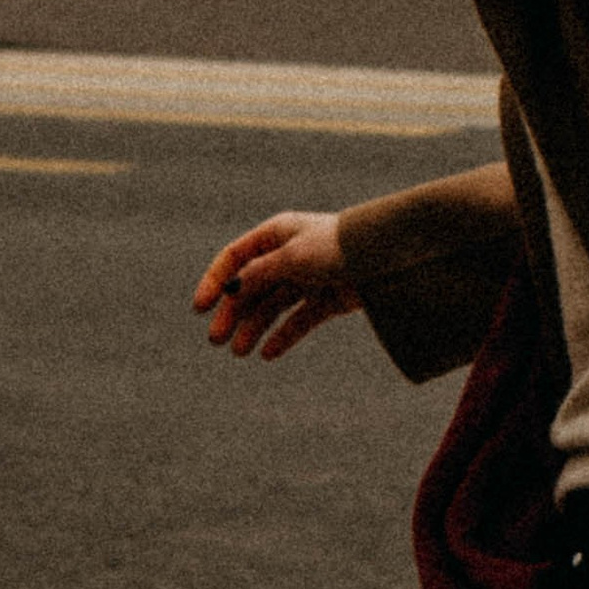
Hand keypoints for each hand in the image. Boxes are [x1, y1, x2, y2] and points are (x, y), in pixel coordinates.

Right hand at [192, 212, 360, 362]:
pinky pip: (299, 320)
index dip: (216, 281)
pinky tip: (267, 354)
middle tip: (216, 340)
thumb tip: (234, 288)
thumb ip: (259, 274)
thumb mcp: (292, 257)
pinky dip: (283, 336)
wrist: (388, 257)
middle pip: (251, 286)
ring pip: (272, 306)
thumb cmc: (337, 246)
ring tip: (240, 352)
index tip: (199, 308)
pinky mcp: (328, 299)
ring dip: (253, 328)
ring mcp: (309, 278)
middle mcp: (290, 255)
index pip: (236, 258)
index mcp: (277, 234)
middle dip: (233, 313)